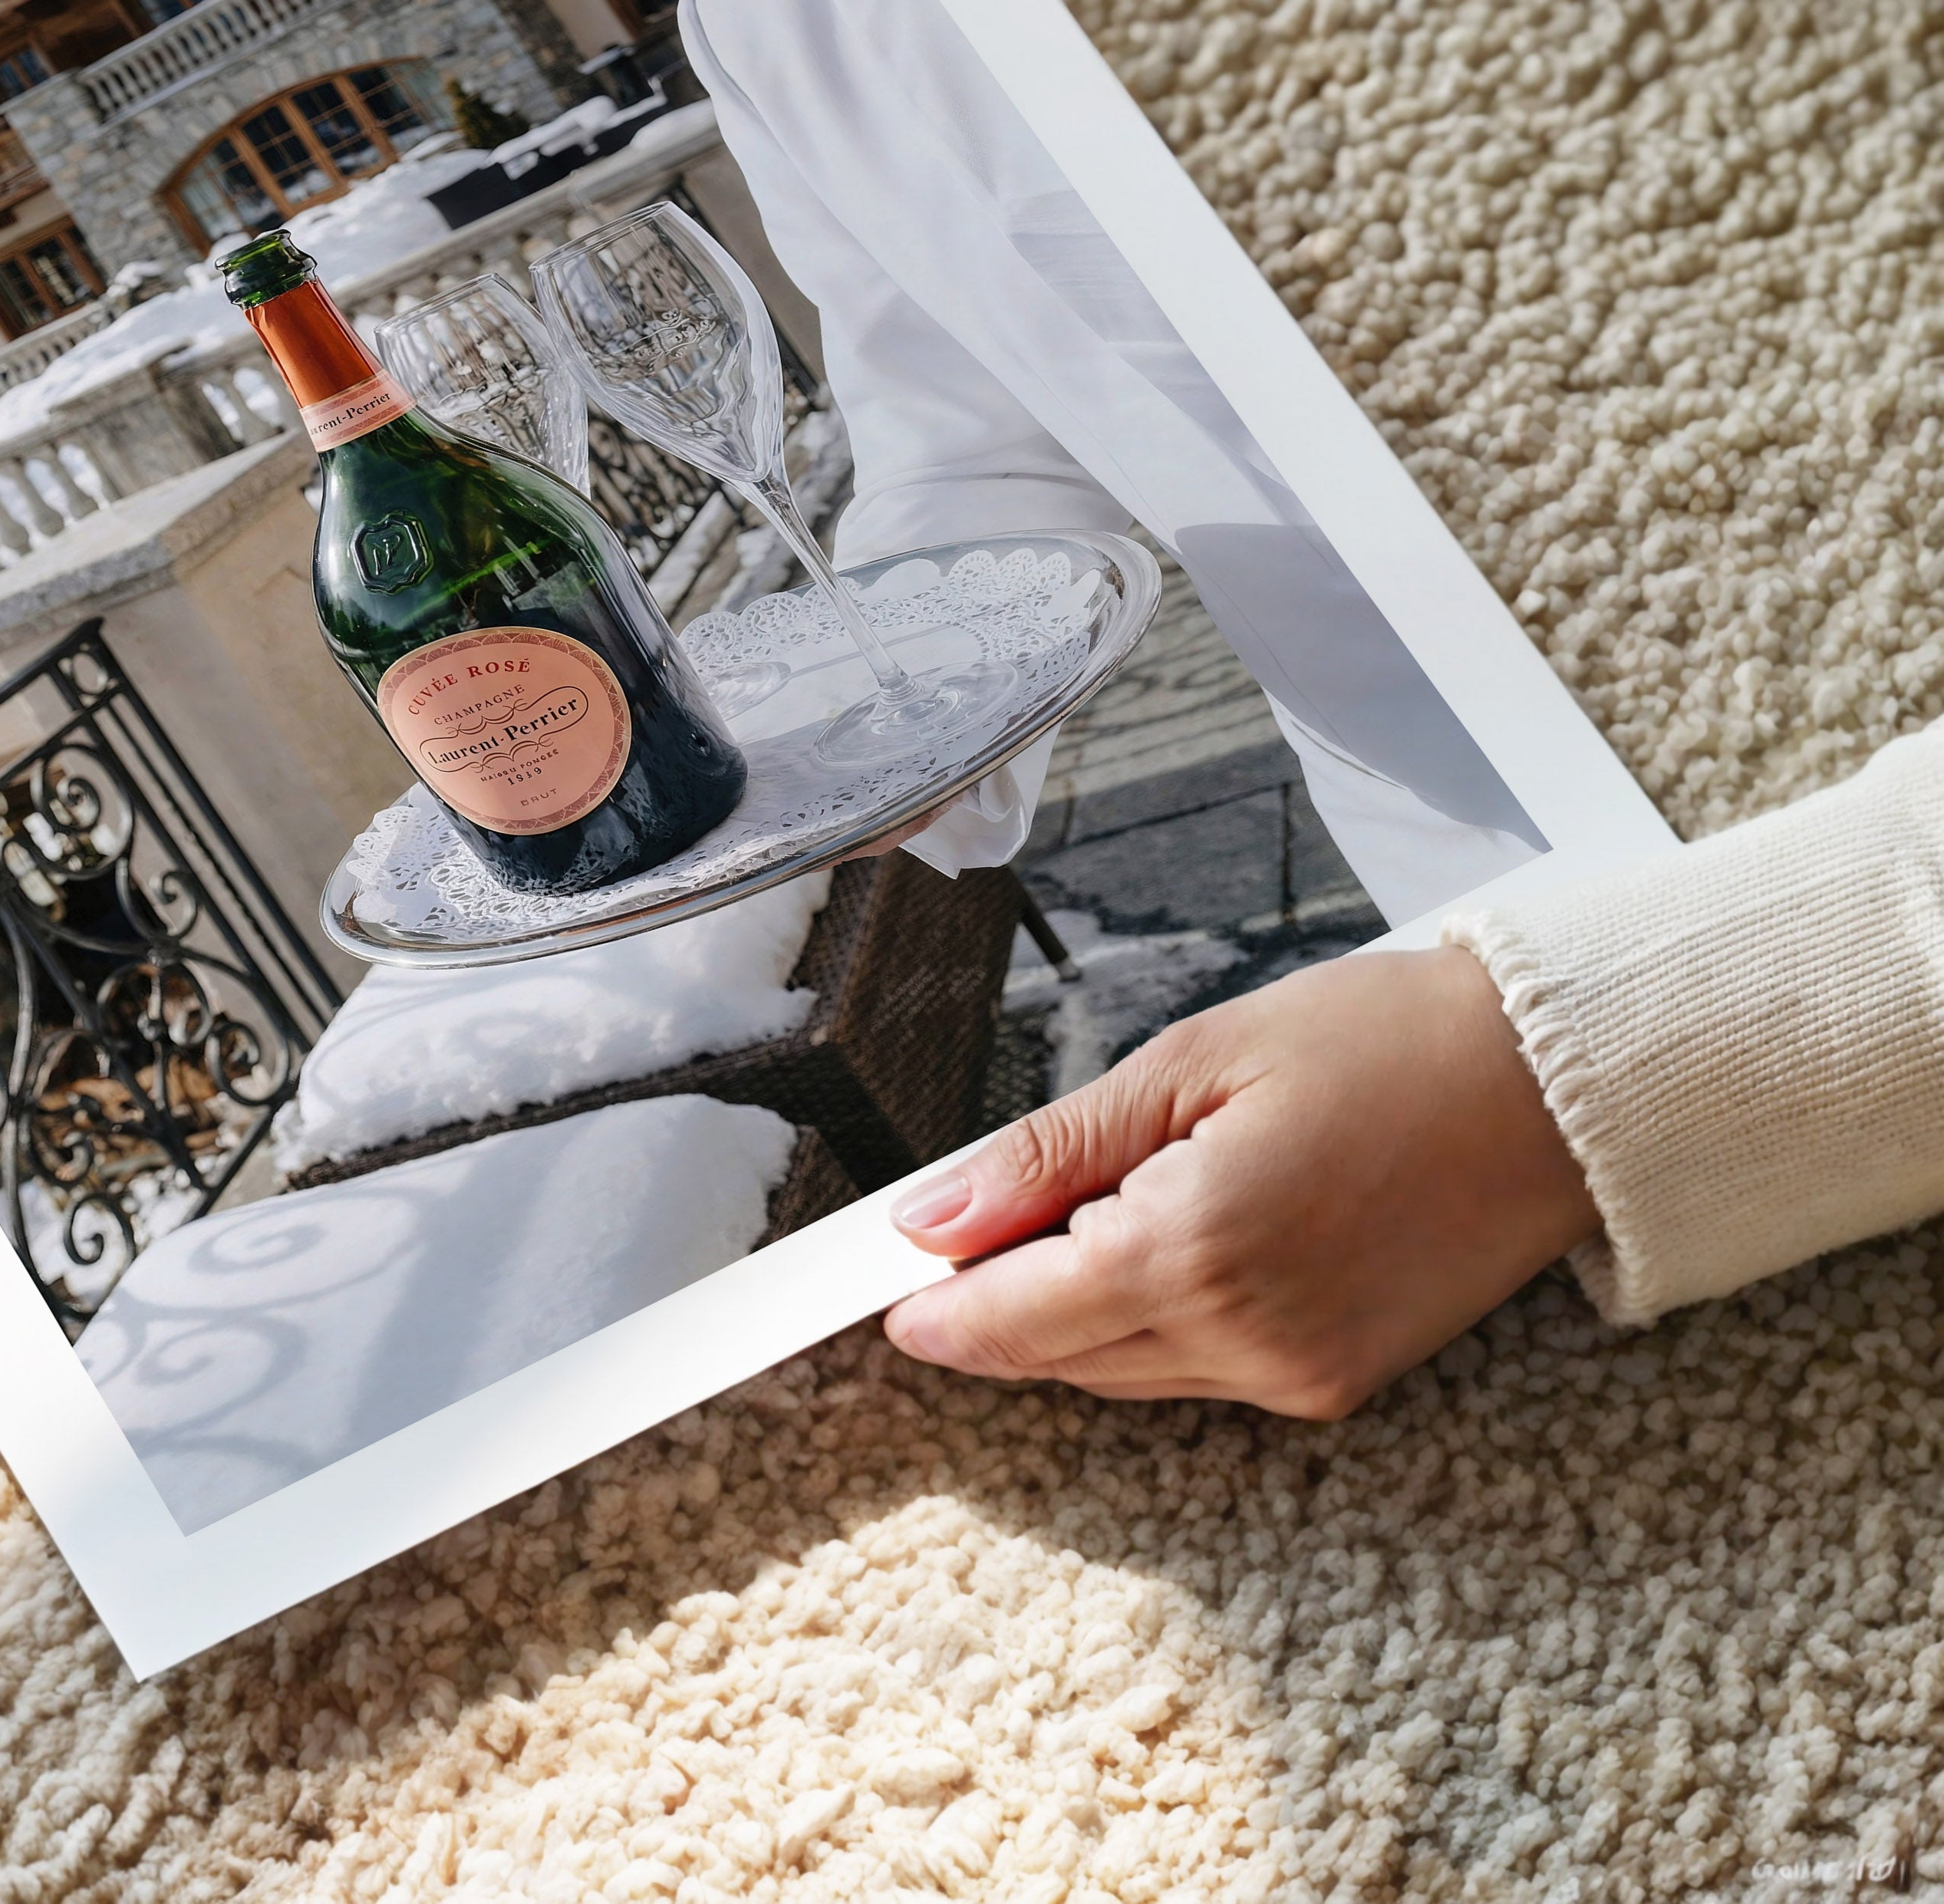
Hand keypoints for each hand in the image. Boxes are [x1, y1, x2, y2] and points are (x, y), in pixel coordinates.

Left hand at [882, 946, 1598, 1417]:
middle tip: (956, 1228)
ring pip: (1122, 1371)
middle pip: (1060, 1354)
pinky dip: (1148, 1320)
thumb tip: (932, 1215)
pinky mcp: (1337, 1385)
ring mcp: (1299, 1377)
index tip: (876, 1290)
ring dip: (1069, 1310)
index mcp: (1196, 1252)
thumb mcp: (1187, 1063)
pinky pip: (1196, 1373)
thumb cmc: (1380, 1043)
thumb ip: (1049, 1154)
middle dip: (995, 1301)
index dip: (936, 1307)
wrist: (1551, 1089)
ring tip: (1063, 1212)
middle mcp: (1247, 1341)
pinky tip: (1149, 1240)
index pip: (1015, 1317)